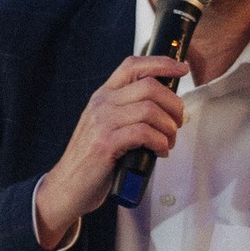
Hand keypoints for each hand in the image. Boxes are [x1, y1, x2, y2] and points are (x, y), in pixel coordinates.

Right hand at [33, 56, 187, 249]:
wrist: (67, 187)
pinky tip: (160, 151)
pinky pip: (143, 132)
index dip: (161, 63)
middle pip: (149, 86)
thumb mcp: (108, 127)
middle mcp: (102, 104)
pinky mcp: (105, 143)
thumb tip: (166, 107)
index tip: (182, 68)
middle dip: (173, 104)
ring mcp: (102, 122)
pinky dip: (159, 141)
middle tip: (178, 122)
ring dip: (168, 127)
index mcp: (104, 96)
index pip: (133, 66)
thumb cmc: (93, 160)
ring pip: (149, 109)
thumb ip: (129, 112)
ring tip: (168, 141)